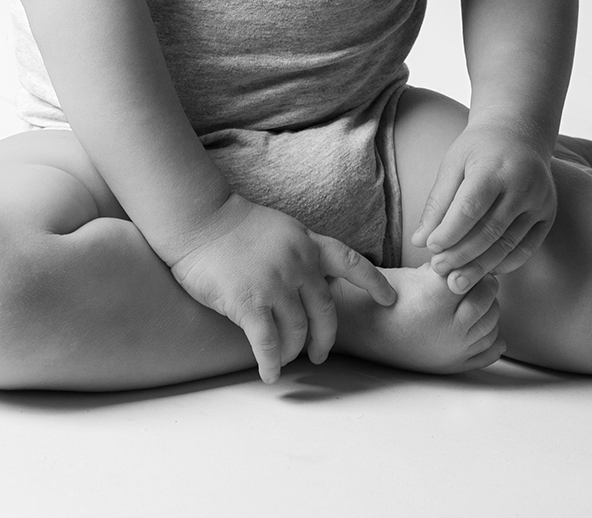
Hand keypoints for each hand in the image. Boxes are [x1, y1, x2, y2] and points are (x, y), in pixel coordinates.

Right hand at [169, 194, 396, 383]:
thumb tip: (313, 283)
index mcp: (308, 244)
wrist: (201, 219)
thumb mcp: (282, 230)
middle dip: (324, 339)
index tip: (390, 299)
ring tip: (282, 359)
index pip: (351, 263)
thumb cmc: (234, 225)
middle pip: (325, 313)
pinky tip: (269, 372)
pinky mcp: (250, 303)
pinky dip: (271, 362)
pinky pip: (268, 343)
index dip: (374, 283)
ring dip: (292, 352)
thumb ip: (301, 253)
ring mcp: (275, 284)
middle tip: (318, 355)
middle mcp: (298, 265)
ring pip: (297, 333)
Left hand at [410, 122, 556, 287]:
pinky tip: (485, 271)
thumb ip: (438, 201)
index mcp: (495, 167)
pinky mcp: (549, 214)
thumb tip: (420, 240)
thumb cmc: (479, 148)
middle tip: (439, 271)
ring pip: (508, 244)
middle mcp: (523, 185)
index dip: (449, 232)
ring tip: (457, 281)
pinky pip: (527, 247)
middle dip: (462, 255)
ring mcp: (540, 201)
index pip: (470, 208)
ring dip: (481, 266)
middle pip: (490, 231)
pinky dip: (506, 263)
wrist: (519, 133)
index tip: (430, 249)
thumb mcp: (453, 163)